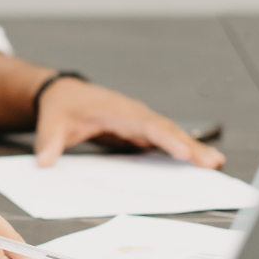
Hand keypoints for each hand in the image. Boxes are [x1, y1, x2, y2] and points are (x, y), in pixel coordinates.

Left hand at [35, 78, 225, 168]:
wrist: (63, 94)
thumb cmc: (62, 105)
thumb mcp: (52, 122)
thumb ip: (49, 141)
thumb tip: (45, 161)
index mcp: (117, 109)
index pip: (146, 124)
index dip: (166, 138)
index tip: (184, 152)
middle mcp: (133, 114)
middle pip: (166, 130)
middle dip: (190, 146)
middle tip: (211, 162)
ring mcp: (138, 122)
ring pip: (169, 136)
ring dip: (191, 149)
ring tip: (214, 164)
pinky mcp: (138, 131)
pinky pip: (162, 141)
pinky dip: (180, 151)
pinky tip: (196, 164)